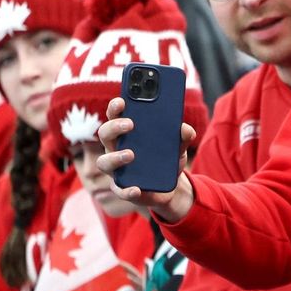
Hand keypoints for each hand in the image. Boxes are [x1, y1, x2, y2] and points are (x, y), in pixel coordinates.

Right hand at [96, 97, 198, 223]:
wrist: (169, 186)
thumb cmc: (166, 158)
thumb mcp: (178, 146)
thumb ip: (182, 136)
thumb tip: (185, 129)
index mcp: (126, 133)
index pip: (115, 115)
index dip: (116, 107)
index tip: (122, 100)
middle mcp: (116, 149)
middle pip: (105, 134)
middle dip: (115, 126)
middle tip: (130, 124)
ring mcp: (116, 170)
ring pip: (104, 162)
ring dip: (115, 157)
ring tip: (131, 154)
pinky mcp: (123, 189)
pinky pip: (119, 190)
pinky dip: (127, 190)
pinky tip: (137, 188)